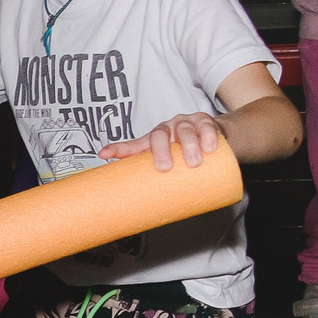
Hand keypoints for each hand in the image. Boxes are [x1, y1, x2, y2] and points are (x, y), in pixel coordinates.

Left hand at [103, 112, 222, 170]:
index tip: (104, 155)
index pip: (135, 144)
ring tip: (193, 162)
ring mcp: (186, 123)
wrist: (212, 135)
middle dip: (161, 151)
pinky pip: (206, 127)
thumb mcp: (167, 158)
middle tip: (165, 167)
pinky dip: (208, 137)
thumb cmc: (183, 148)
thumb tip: (132, 194)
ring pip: (184, 131)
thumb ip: (152, 171)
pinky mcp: (206, 122)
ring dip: (189, 146)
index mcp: (154, 138)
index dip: (119, 149)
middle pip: (159, 136)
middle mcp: (168, 128)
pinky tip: (209, 147)